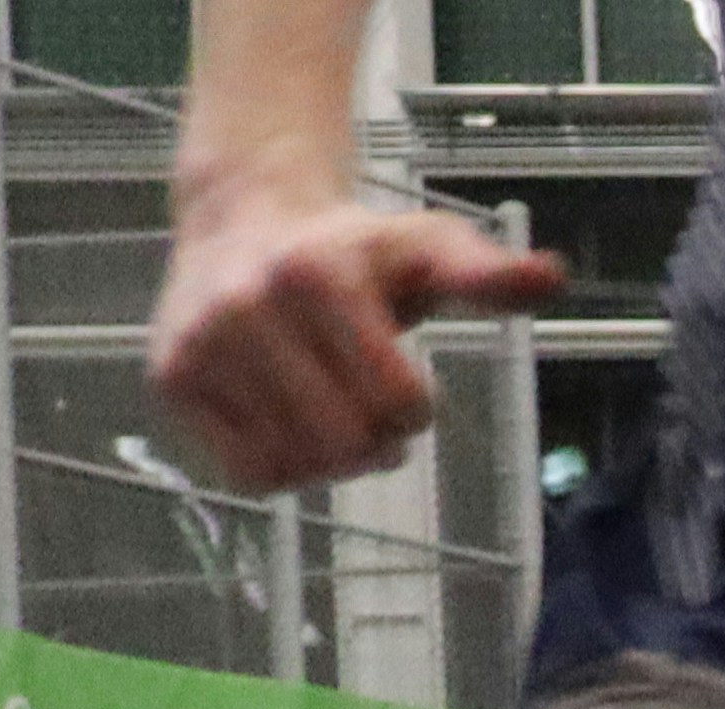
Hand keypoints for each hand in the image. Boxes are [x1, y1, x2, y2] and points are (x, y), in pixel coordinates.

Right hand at [151, 188, 563, 492]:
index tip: (407, 383)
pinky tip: (290, 425)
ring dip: (332, 459)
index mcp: (318, 274)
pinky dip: (284, 468)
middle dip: (376, 440)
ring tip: (330, 412)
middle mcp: (248, 304)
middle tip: (370, 410)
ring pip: (297, 464)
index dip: (416, 407)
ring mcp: (202, 343)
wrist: (244, 219)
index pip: (398, 401)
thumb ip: (486, 275)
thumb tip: (554, 277)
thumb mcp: (429, 248)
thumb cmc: (353, 249)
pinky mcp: (171, 378)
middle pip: (346, 440)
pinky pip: (248, 474)